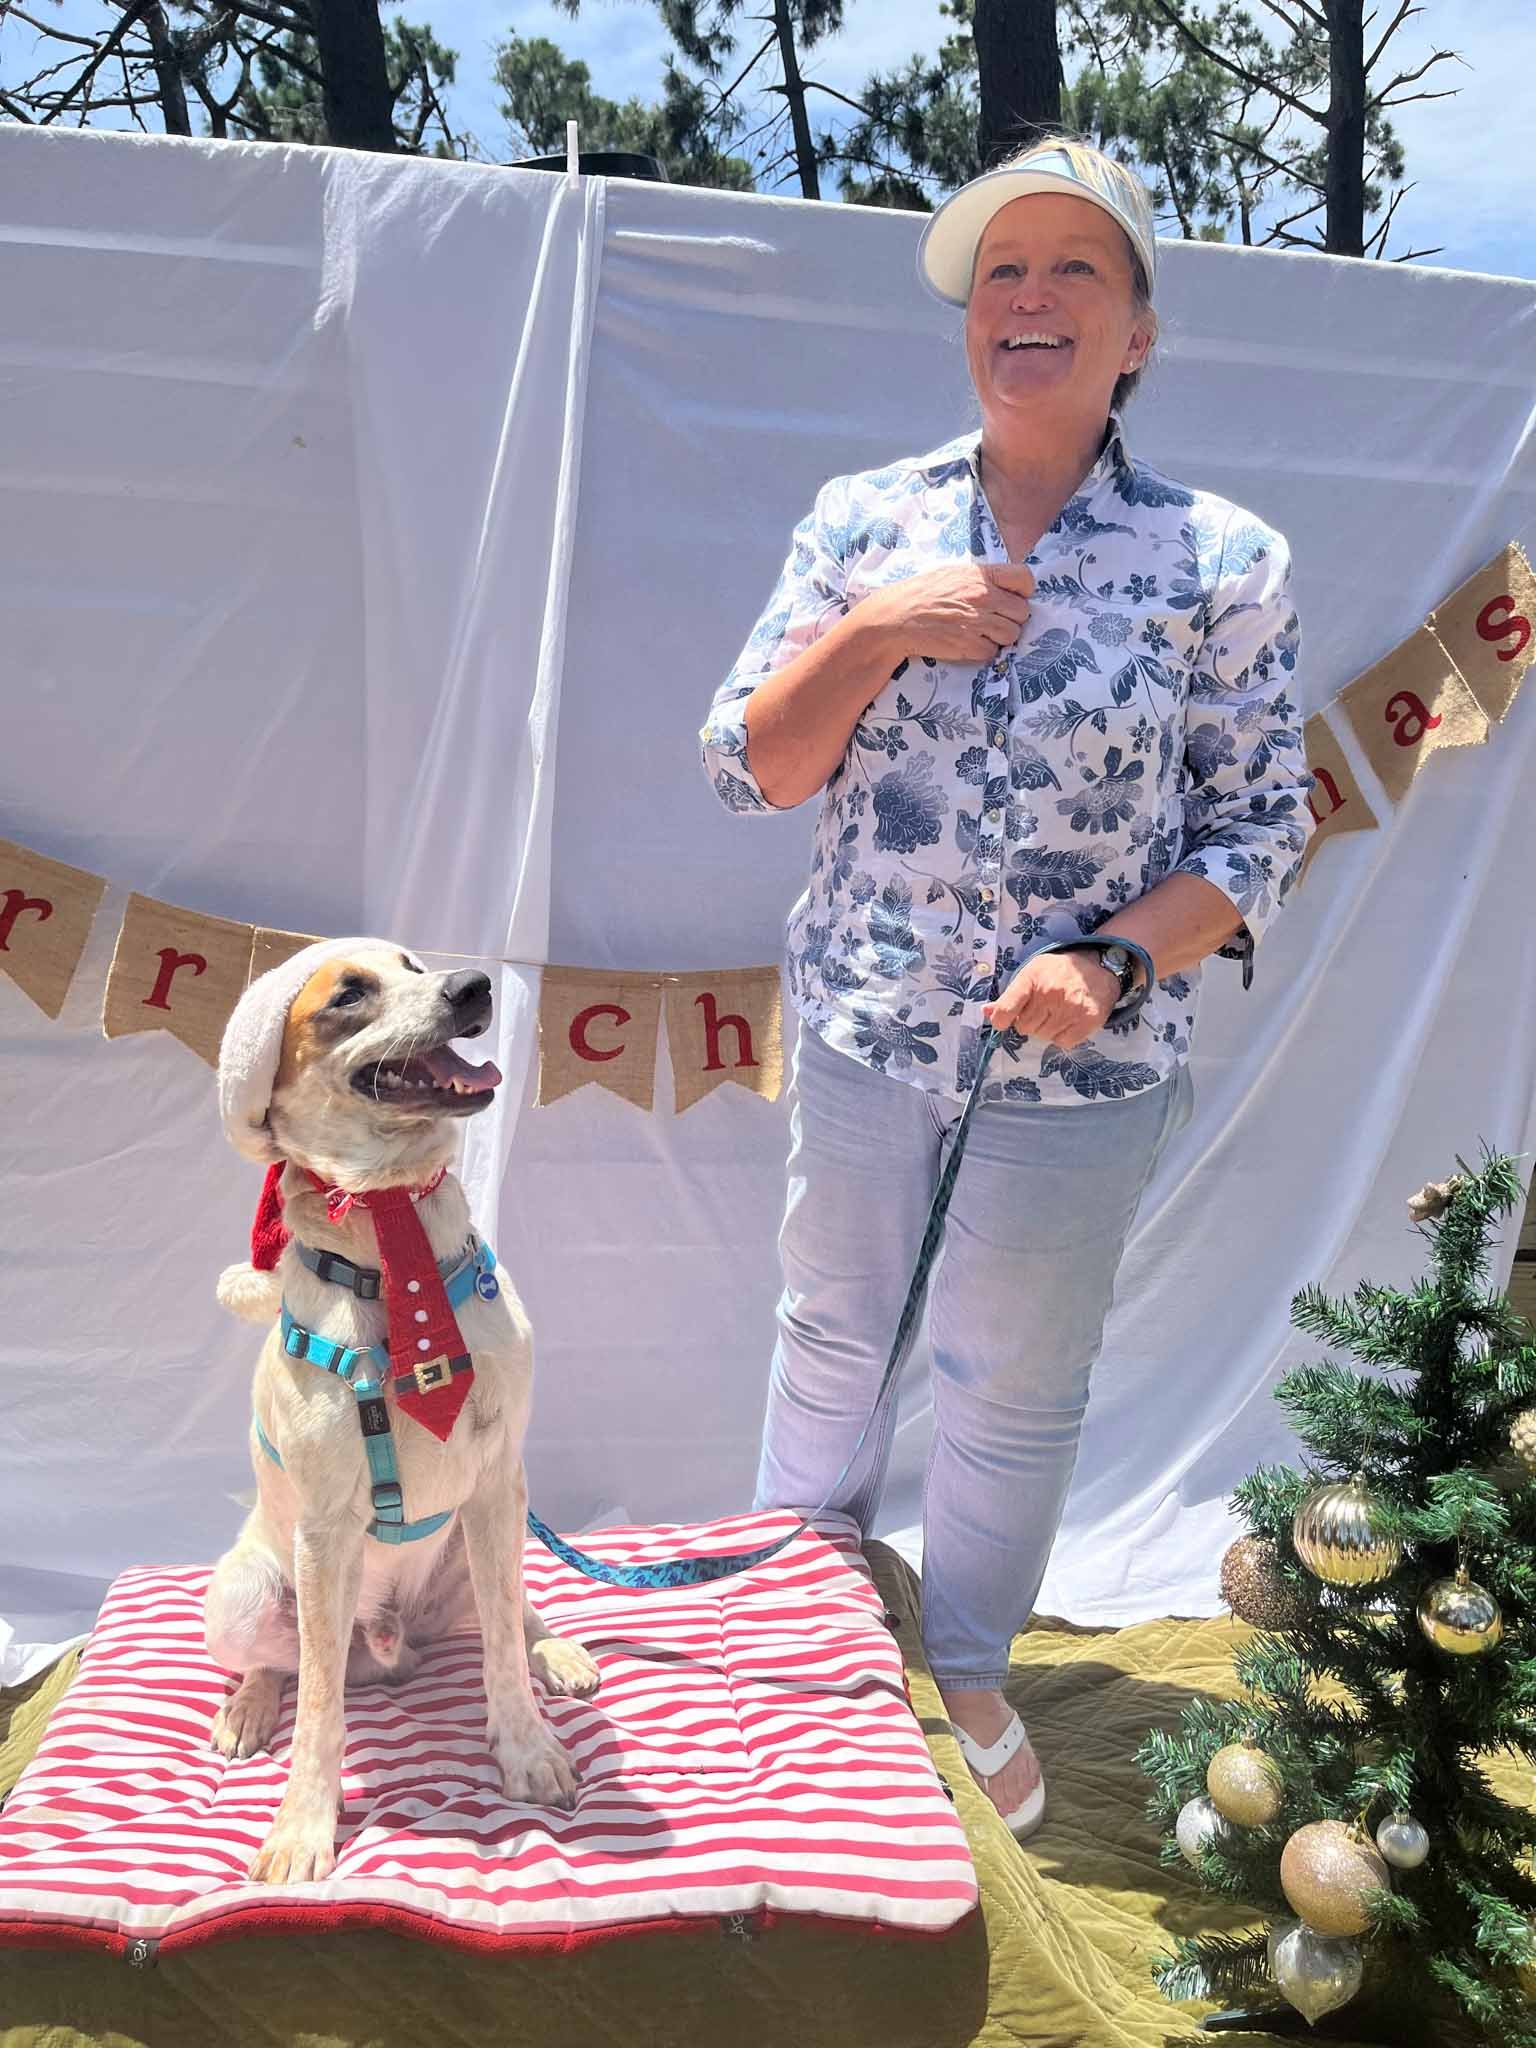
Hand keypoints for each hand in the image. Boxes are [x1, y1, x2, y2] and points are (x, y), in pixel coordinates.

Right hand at [859, 562, 1034, 667]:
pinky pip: (992, 651)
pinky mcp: (970, 645)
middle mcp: (984, 597)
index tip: (1014, 597)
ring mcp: (978, 622)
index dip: (1023, 590)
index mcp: (981, 575)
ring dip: (1000, 637)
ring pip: (1012, 634)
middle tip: (994, 620)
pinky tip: (968, 643)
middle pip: (1022, 612)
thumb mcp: (953, 574)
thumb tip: (1003, 587)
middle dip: (1011, 618)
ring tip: (980, 633)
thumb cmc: (922, 594)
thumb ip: (981, 579)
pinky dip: (983, 651)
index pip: (1024, 577)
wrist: (897, 619)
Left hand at [983, 949, 1117, 1051]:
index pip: (1006, 1008)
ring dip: (1047, 1029)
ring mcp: (1070, 1007)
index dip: (1001, 1020)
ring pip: (1043, 1036)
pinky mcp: (1087, 1020)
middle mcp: (1050, 992)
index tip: (1004, 1021)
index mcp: (1032, 978)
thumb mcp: (1031, 973)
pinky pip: (1063, 1042)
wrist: (1099, 967)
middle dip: (1030, 1022)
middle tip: (1042, 1010)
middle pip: (1024, 1027)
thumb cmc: (1058, 971)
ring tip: (1057, 1013)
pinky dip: (1063, 1036)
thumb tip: (986, 1012)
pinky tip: (1068, 1021)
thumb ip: (1009, 996)